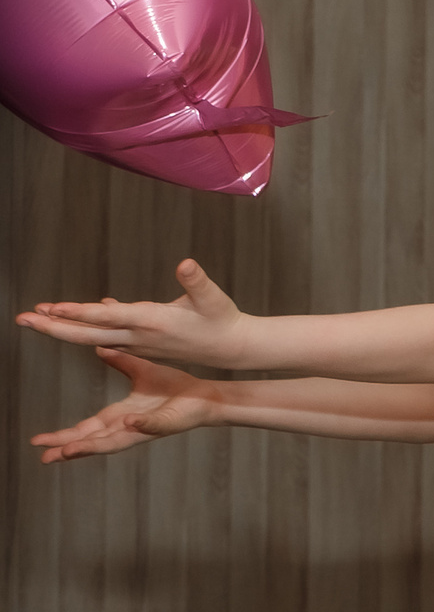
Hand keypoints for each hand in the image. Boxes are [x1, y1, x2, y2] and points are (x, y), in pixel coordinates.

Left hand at [17, 258, 248, 367]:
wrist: (233, 348)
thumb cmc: (223, 319)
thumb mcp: (214, 298)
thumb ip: (197, 281)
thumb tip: (186, 264)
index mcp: (153, 322)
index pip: (108, 317)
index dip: (79, 313)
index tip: (51, 308)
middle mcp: (139, 336)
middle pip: (87, 334)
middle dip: (53, 326)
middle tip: (22, 319)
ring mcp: (137, 343)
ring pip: (90, 337)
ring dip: (60, 328)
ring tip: (34, 317)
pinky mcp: (140, 344)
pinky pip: (103, 336)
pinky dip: (82, 328)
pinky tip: (69, 316)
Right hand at [29, 350, 221, 461]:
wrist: (205, 394)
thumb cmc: (174, 387)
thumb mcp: (139, 371)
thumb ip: (119, 361)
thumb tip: (100, 347)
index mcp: (120, 415)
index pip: (86, 429)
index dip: (63, 435)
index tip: (39, 441)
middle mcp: (130, 426)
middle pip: (94, 441)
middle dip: (69, 448)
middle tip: (45, 456)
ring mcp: (148, 427)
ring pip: (117, 441)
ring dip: (94, 446)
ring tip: (70, 451)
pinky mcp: (167, 423)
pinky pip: (152, 425)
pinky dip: (140, 426)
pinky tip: (127, 424)